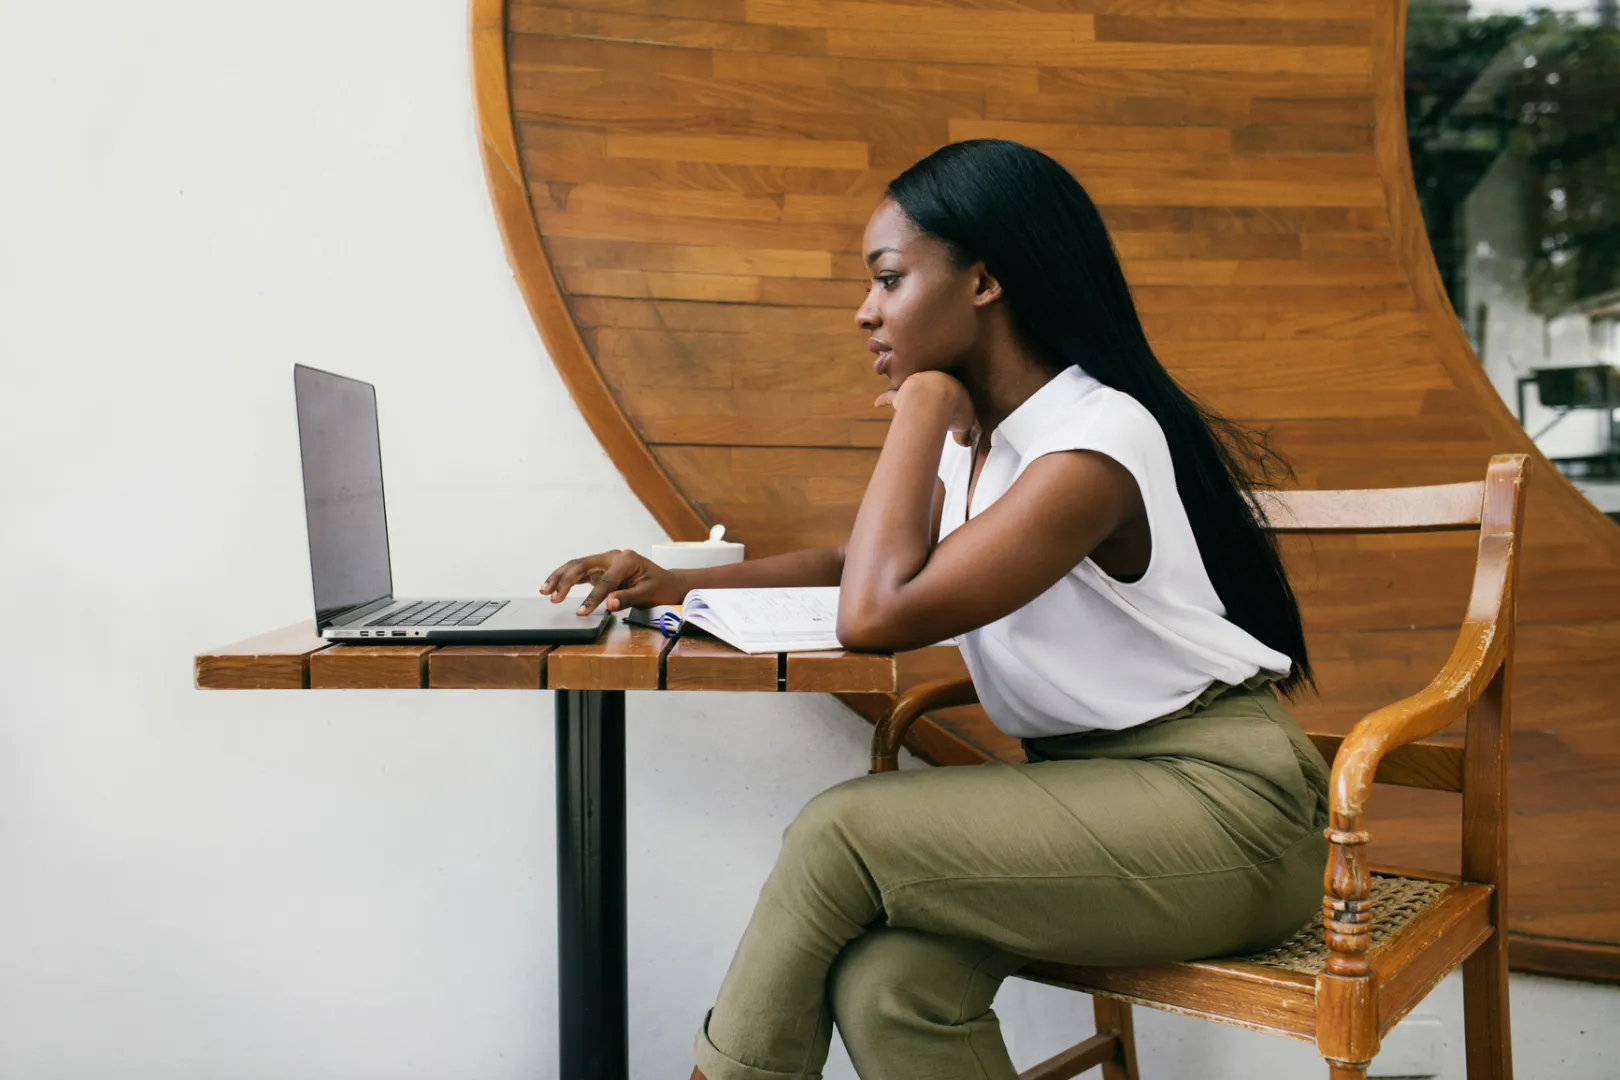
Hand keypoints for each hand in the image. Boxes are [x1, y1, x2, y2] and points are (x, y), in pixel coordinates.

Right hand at [540, 549, 685, 614]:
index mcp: (626, 560)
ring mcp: (605, 561)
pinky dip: (566, 579)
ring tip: (545, 591)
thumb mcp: (648, 594)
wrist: (667, 582)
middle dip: (566, 581)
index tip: (582, 612)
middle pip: (583, 565)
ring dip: (560, 577)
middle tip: (553, 597)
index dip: (593, 597)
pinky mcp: (601, 568)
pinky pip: (580, 572)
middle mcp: (613, 556)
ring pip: (577, 566)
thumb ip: (627, 598)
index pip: (605, 580)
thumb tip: (610, 604)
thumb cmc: (659, 587)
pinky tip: (554, 588)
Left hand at [874, 371, 977, 445]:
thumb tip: (965, 442)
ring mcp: (915, 385)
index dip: (953, 402)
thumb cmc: (957, 406)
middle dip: (930, 396)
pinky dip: (883, 400)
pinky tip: (876, 404)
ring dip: (910, 397)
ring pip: (911, 390)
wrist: (939, 394)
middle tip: (929, 404)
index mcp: (952, 385)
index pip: (953, 394)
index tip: (952, 407)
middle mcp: (933, 379)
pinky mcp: (901, 394)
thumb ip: (963, 433)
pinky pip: (890, 396)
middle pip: (931, 389)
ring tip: (908, 405)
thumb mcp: (966, 422)